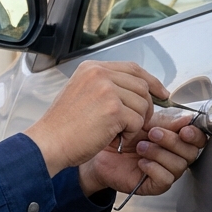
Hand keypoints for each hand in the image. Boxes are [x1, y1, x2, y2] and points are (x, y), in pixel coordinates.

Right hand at [24, 61, 169, 175]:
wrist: (49, 143)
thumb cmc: (63, 126)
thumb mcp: (81, 93)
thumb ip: (105, 86)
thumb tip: (137, 89)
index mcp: (92, 68)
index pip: (132, 68)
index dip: (151, 81)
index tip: (162, 93)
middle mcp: (100, 74)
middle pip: (142, 87)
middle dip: (144, 108)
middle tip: (133, 124)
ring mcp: (107, 90)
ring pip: (143, 105)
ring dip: (135, 123)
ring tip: (116, 131)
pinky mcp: (113, 109)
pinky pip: (138, 121)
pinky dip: (130, 134)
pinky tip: (113, 137)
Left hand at [77, 112, 207, 197]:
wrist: (101, 152)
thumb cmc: (123, 137)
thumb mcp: (144, 123)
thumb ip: (166, 121)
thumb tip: (187, 118)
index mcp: (176, 139)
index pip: (198, 138)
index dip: (194, 134)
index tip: (183, 129)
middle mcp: (175, 156)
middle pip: (190, 152)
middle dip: (172, 141)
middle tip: (152, 133)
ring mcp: (167, 171)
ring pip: (178, 165)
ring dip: (159, 153)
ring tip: (140, 147)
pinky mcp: (155, 185)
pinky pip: (165, 179)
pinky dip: (153, 168)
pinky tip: (141, 162)